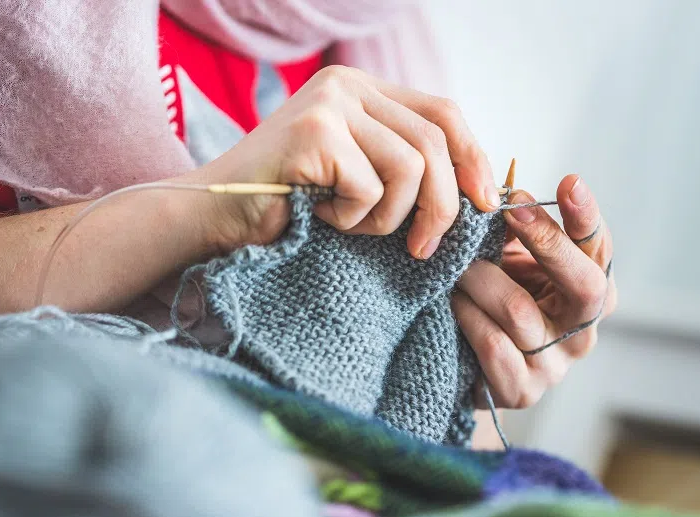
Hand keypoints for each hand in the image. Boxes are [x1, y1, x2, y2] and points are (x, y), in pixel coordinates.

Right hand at [185, 65, 498, 257]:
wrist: (214, 216)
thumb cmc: (286, 205)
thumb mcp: (356, 176)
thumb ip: (401, 164)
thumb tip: (475, 190)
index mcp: (362, 89)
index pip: (443, 111)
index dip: (473, 158)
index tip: (485, 204)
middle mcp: (347, 85)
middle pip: (434, 142)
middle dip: (441, 205)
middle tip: (423, 248)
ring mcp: (329, 105)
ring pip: (409, 168)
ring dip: (386, 217)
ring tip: (348, 224)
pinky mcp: (315, 133)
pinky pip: (369, 189)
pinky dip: (351, 219)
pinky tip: (319, 216)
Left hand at [452, 175, 616, 408]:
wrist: (467, 365)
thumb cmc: (493, 299)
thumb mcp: (511, 260)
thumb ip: (516, 231)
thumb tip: (503, 193)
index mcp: (592, 293)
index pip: (601, 251)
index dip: (586, 217)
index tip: (568, 182)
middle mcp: (583, 331)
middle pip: (584, 285)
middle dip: (547, 240)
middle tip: (510, 210)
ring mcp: (555, 365)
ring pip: (520, 311)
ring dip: (482, 279)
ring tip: (456, 265)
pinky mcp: (521, 390)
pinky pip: (492, 344)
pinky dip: (467, 316)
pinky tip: (451, 302)